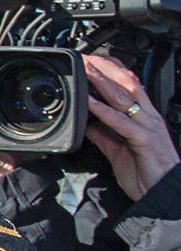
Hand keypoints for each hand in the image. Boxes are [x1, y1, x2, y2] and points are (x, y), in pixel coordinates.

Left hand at [84, 54, 179, 200]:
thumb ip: (104, 135)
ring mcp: (146, 126)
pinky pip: (120, 122)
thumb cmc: (146, 172)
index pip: (129, 86)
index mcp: (143, 117)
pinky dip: (103, 110)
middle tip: (87, 57)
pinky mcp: (143, 139)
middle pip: (127, 84)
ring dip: (103, 82)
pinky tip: (90, 103)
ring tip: (86, 70)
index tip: (92, 62)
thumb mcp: (118, 149)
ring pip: (124, 97)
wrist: (162, 192)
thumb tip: (88, 124)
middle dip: (107, 68)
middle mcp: (147, 117)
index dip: (111, 71)